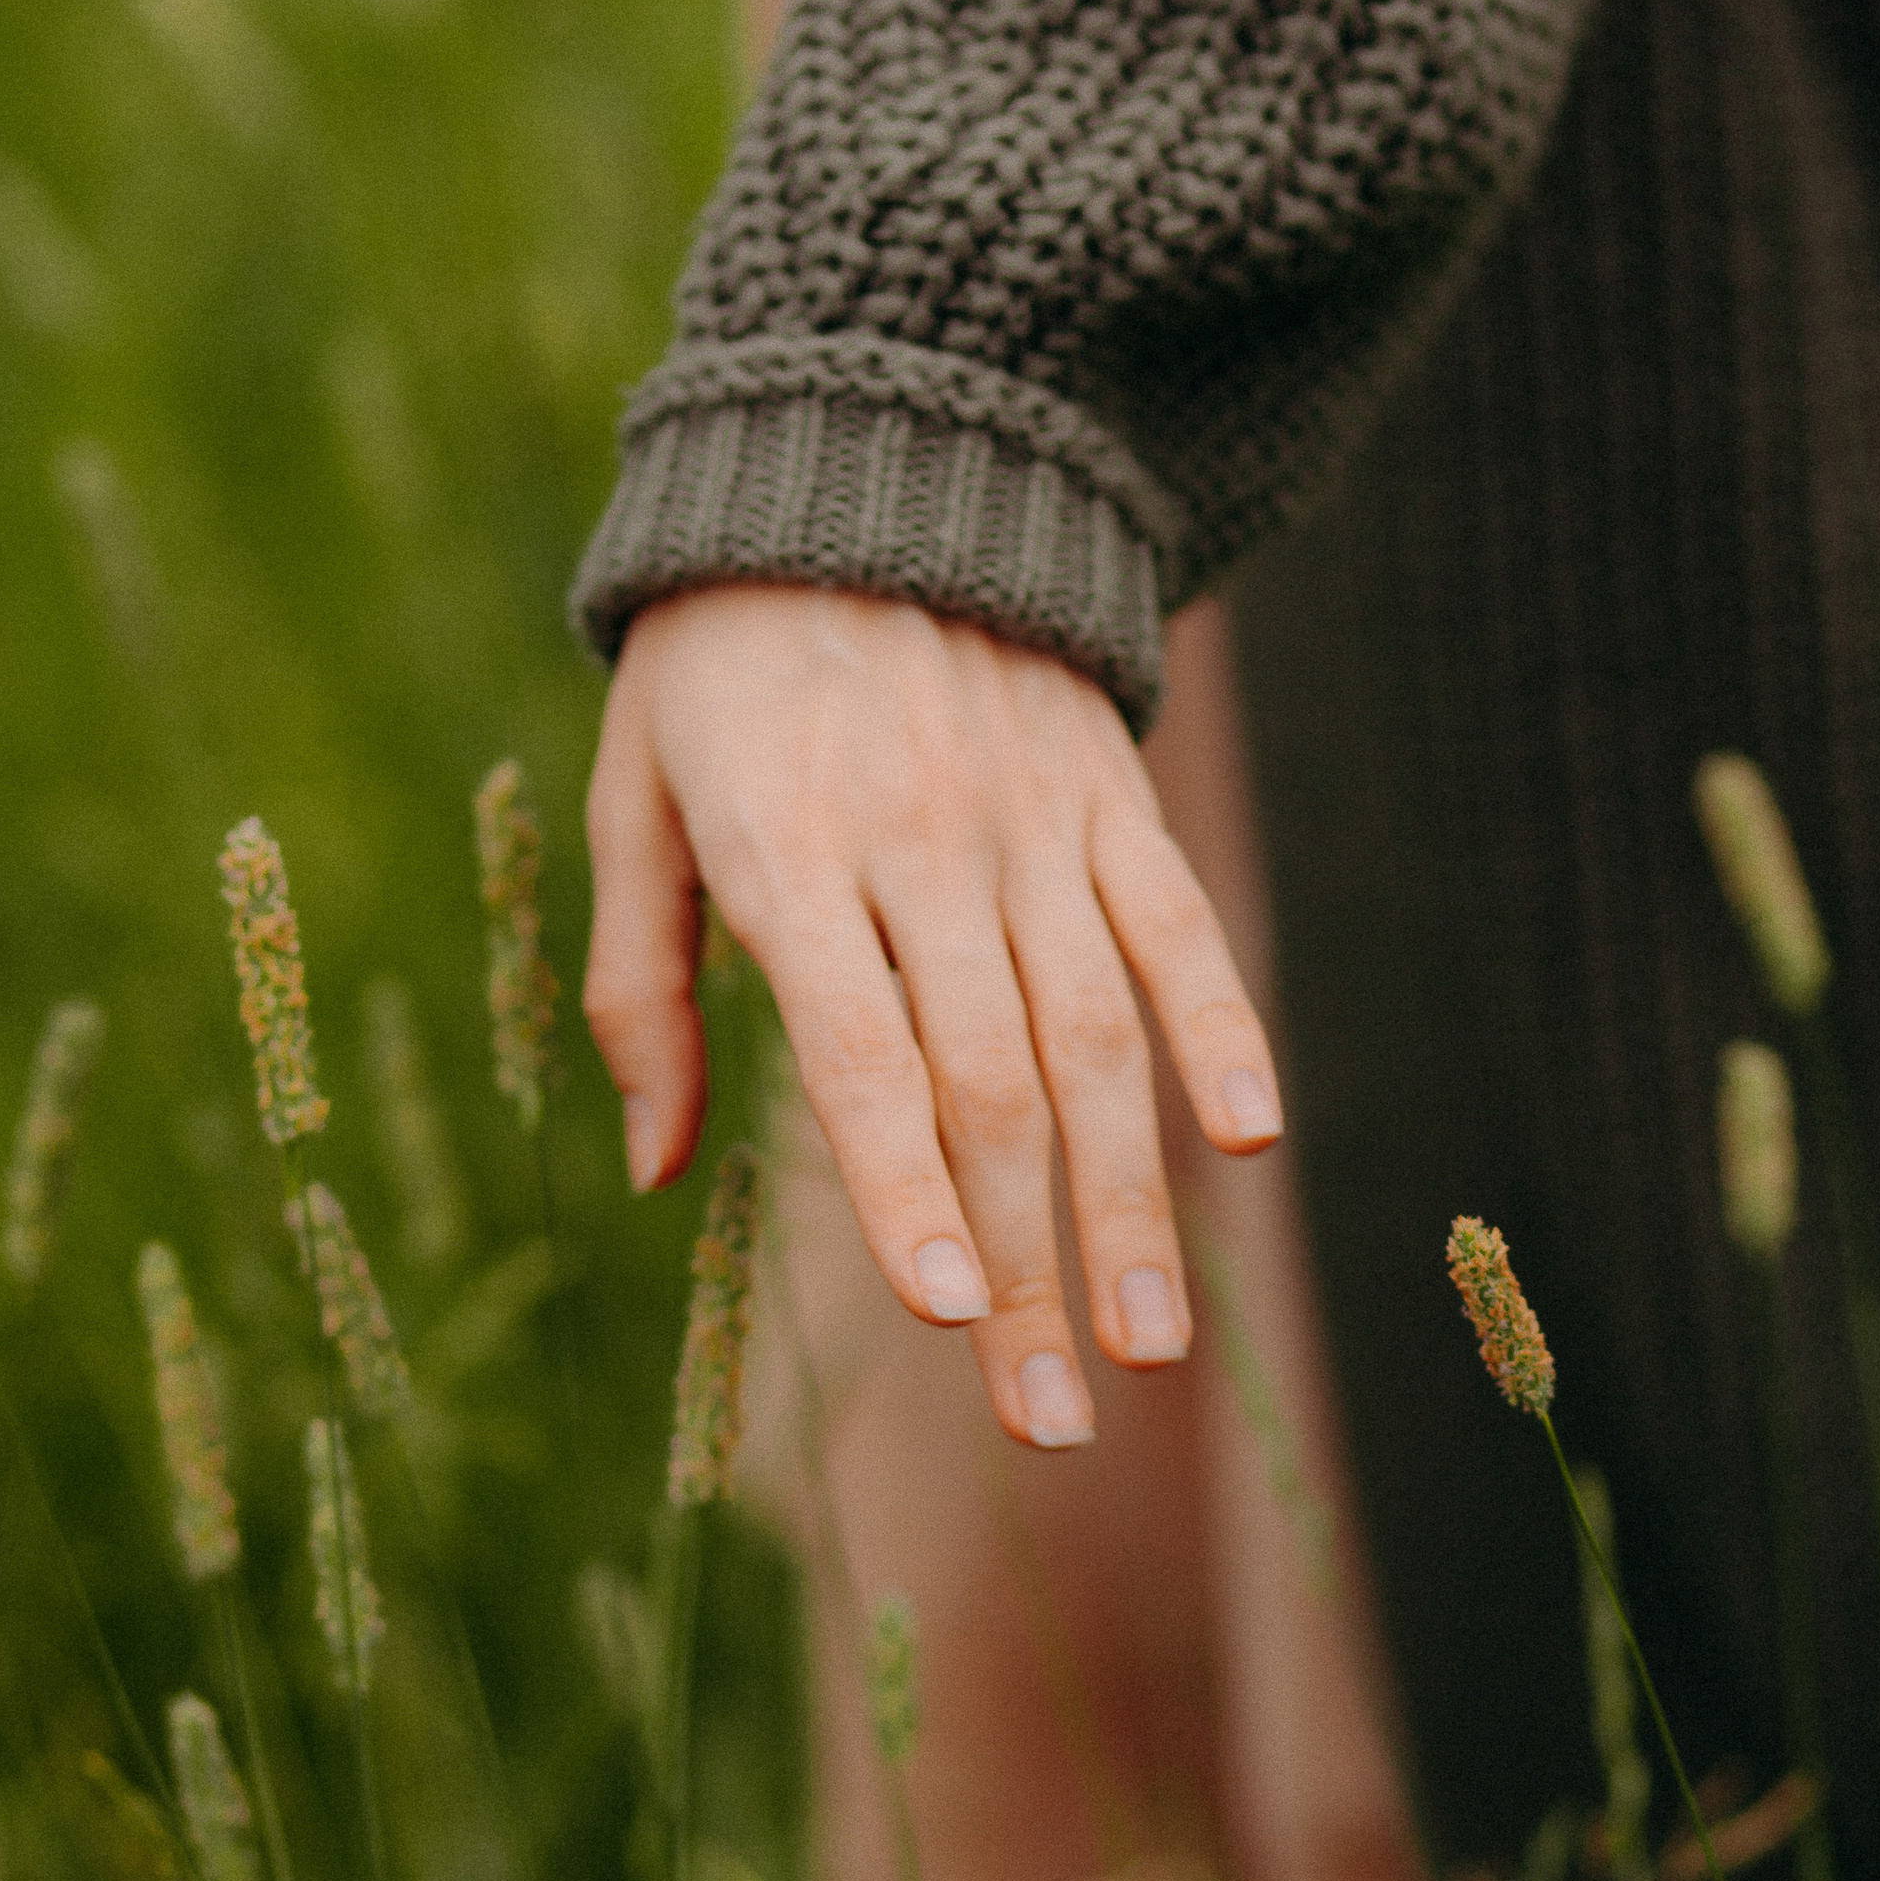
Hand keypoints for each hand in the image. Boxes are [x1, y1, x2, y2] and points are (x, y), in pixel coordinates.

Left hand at [583, 581, 1282, 1449]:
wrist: (863, 462)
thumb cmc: (716, 664)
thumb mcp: (633, 797)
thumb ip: (638, 984)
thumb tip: (653, 1167)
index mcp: (787, 853)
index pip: (859, 1049)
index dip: (902, 1185)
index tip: (938, 1311)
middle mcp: (921, 844)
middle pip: (990, 1084)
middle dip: (1023, 1263)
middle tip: (1049, 1417)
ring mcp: (1031, 820)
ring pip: (1096, 1034)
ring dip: (1129, 1202)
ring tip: (1154, 1342)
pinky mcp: (1109, 796)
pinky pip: (1175, 925)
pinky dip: (1221, 1027)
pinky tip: (1247, 1143)